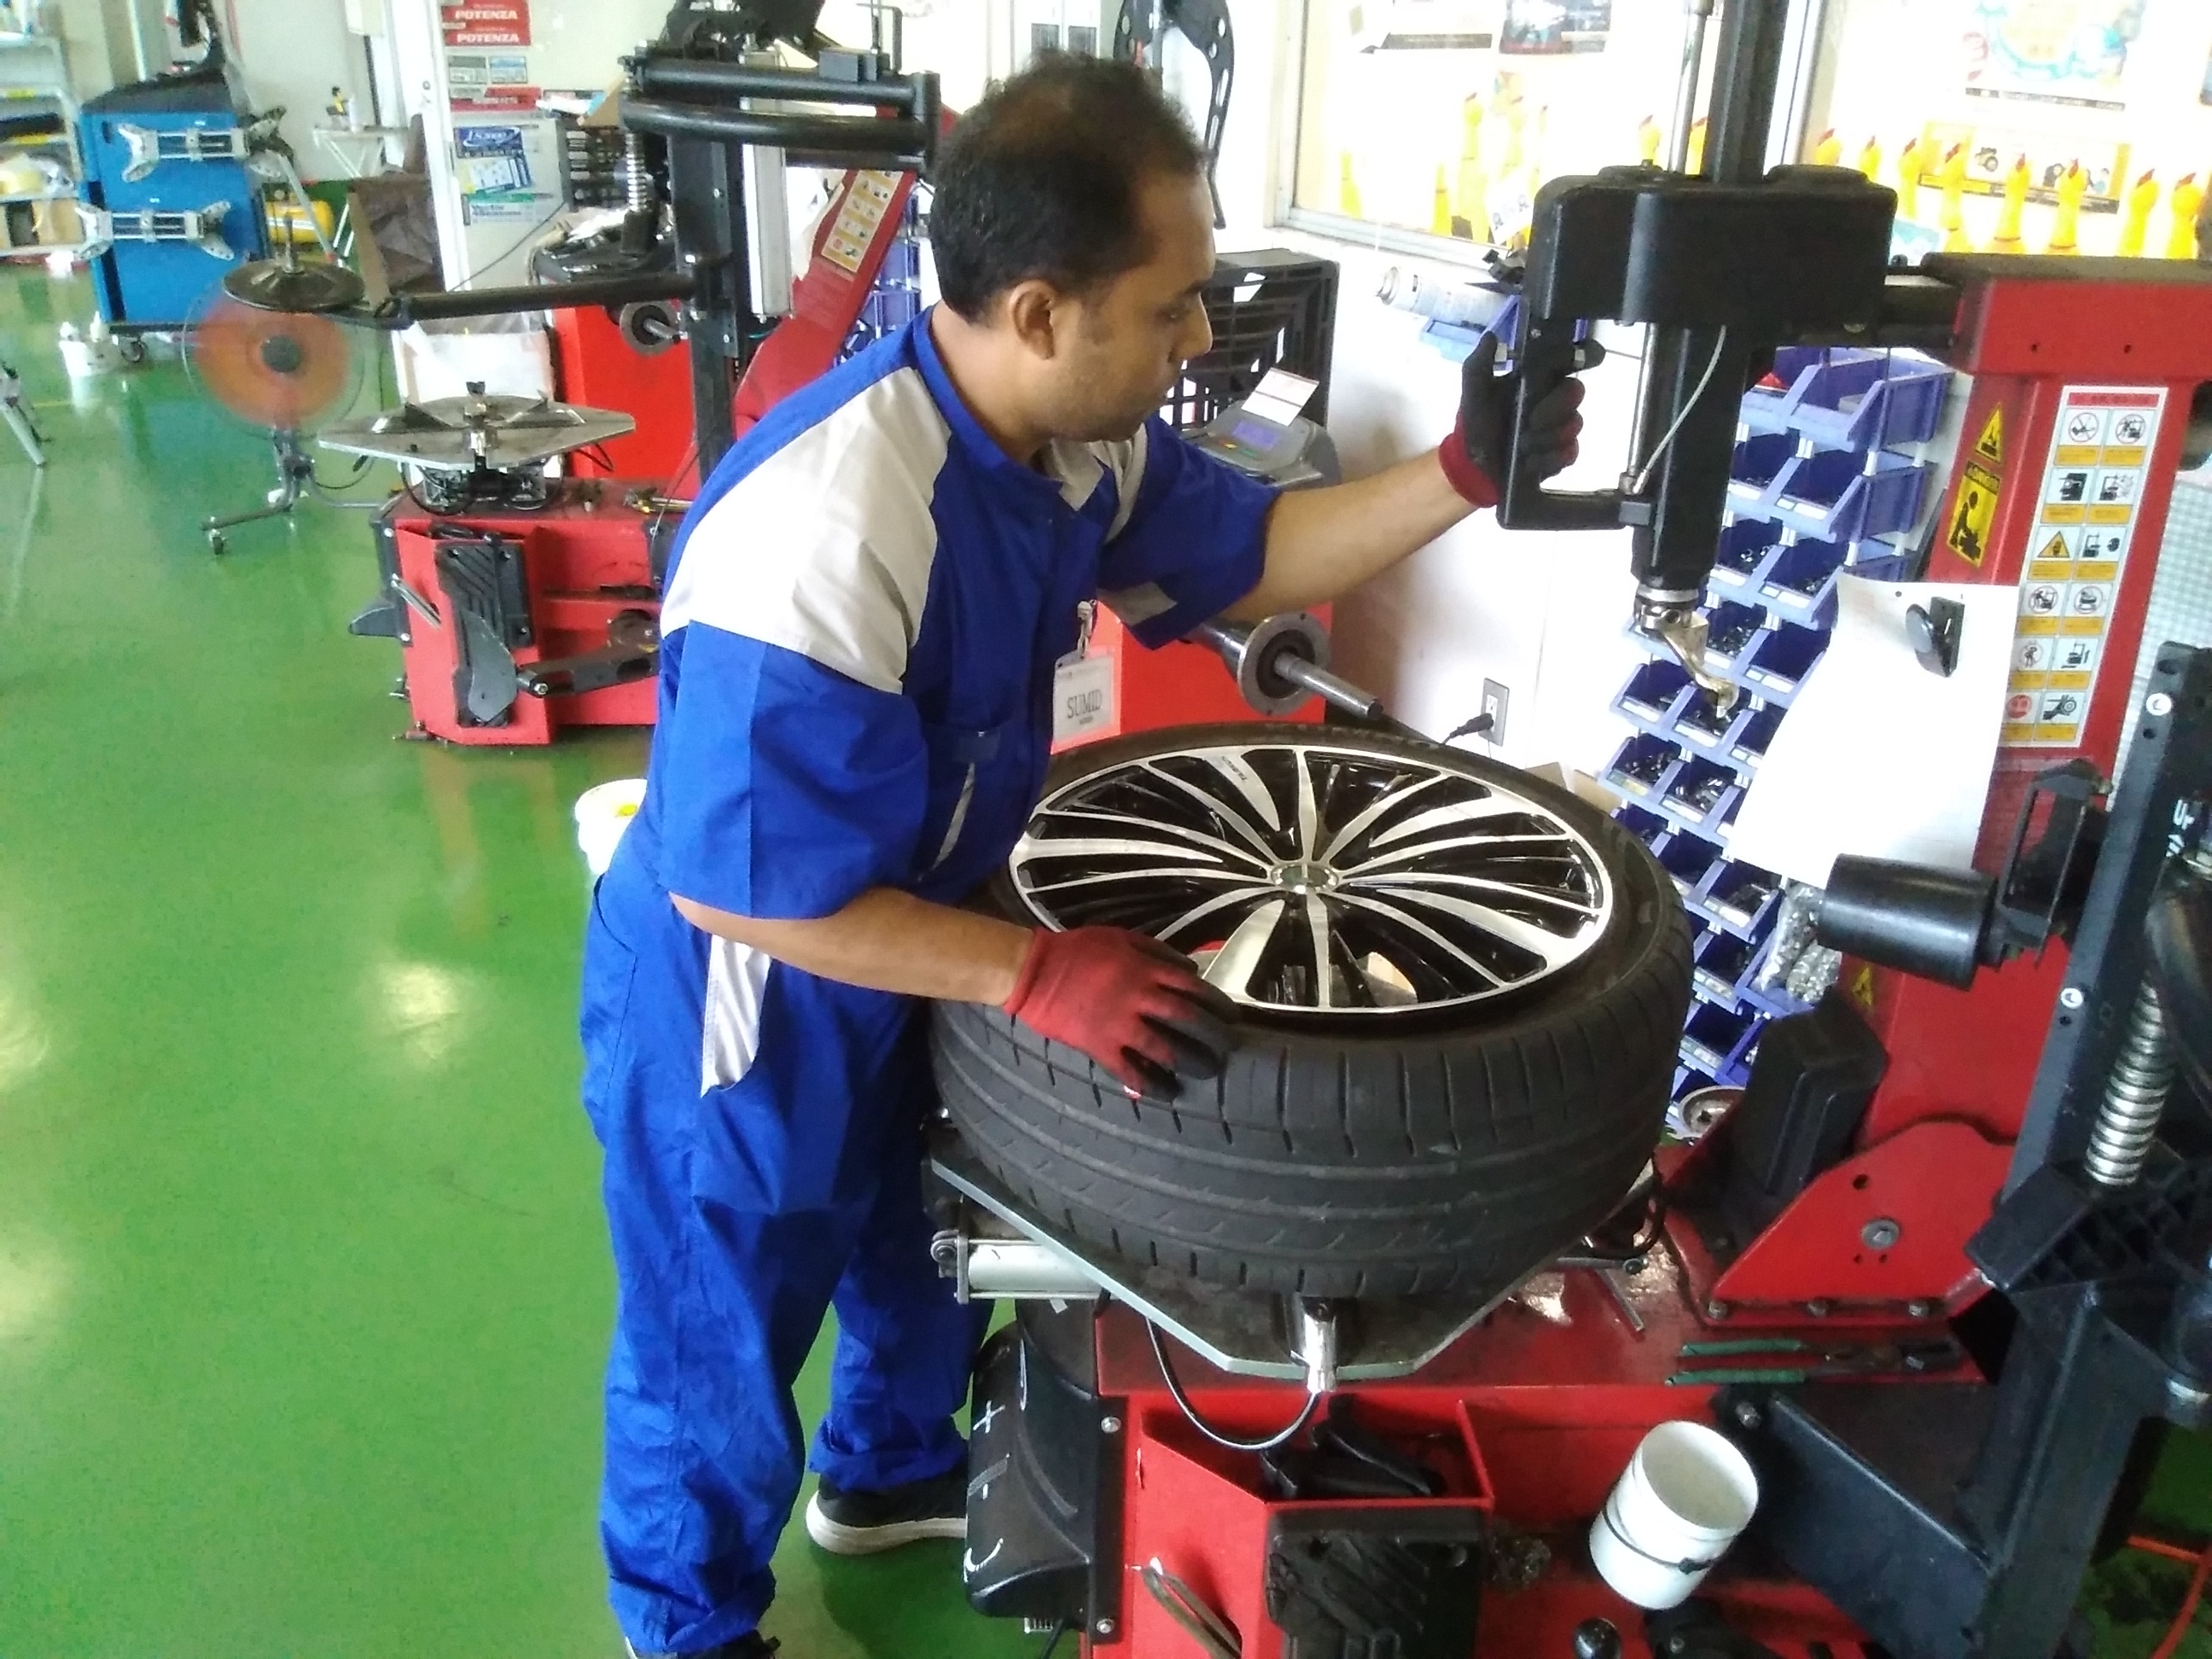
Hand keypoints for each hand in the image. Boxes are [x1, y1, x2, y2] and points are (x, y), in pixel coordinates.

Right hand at [1003, 927, 1237, 1099]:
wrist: (1035, 972)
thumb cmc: (1077, 950)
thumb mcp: (1121, 938)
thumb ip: (1158, 952)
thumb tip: (1192, 970)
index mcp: (1145, 969)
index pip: (1193, 988)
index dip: (1217, 1003)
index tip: (1232, 1017)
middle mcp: (1139, 997)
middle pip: (1187, 1019)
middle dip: (1213, 1036)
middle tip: (1228, 1047)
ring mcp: (1120, 1024)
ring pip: (1165, 1048)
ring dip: (1190, 1062)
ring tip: (1206, 1072)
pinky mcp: (1100, 1046)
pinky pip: (1131, 1071)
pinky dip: (1151, 1084)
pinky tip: (1167, 1093)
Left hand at [1437, 331, 1585, 506]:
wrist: (1472, 466)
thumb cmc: (1475, 424)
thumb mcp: (1473, 391)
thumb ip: (1480, 363)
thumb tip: (1491, 336)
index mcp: (1538, 379)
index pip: (1571, 359)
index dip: (1584, 355)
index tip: (1576, 361)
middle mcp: (1554, 400)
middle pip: (1577, 391)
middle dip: (1555, 407)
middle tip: (1531, 420)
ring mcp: (1560, 428)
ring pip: (1574, 424)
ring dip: (1547, 436)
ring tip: (1523, 444)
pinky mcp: (1561, 456)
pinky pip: (1570, 453)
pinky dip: (1549, 458)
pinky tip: (1530, 461)